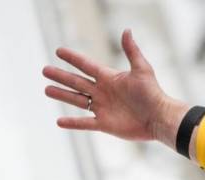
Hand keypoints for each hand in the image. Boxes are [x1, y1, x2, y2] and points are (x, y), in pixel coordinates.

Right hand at [42, 29, 187, 143]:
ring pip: (77, 100)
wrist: (159, 118)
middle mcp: (103, 92)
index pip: (86, 66)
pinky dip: (72, 123)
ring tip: (46, 89)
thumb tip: (127, 30)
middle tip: (45, 70)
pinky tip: (59, 121)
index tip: (59, 51)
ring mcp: (103, 108)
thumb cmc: (153, 93)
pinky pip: (85, 123)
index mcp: (110, 78)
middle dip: (61, 76)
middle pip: (77, 82)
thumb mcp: (142, 69)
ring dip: (62, 95)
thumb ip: (131, 51)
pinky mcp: (105, 124)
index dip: (73, 59)